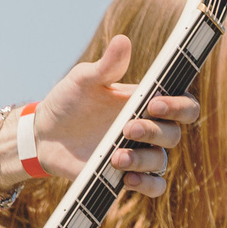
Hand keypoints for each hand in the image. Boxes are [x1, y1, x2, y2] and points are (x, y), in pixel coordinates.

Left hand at [27, 35, 198, 199]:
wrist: (44, 133)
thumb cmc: (69, 100)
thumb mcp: (83, 80)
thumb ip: (106, 65)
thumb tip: (123, 41)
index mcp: (146, 102)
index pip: (182, 103)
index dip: (178, 105)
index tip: (155, 103)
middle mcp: (149, 129)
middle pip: (174, 133)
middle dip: (155, 131)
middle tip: (128, 128)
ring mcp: (138, 154)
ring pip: (161, 160)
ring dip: (143, 159)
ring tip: (115, 157)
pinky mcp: (125, 175)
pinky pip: (153, 186)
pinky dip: (147, 185)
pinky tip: (127, 179)